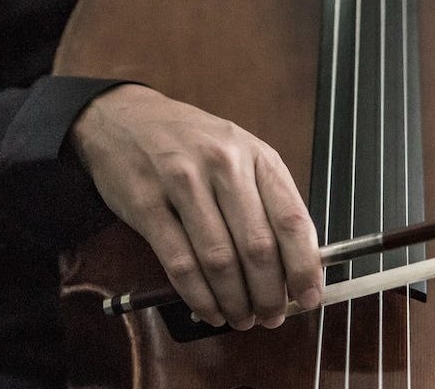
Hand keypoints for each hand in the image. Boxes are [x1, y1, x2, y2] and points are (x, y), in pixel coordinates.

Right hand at [71, 84, 322, 329]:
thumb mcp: (241, 155)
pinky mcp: (147, 204)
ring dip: (235, 301)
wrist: (125, 118)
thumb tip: (297, 263)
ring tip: (241, 317)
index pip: (292, 219)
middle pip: (257, 247)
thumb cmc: (192, 144)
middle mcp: (223, 166)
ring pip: (219, 260)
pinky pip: (180, 263)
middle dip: (269, 294)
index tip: (309, 297)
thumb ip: (268, 202)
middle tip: (271, 317)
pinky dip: (199, 297)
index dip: (304, 267)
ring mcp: (182, 183)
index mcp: (257, 156)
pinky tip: (209, 310)